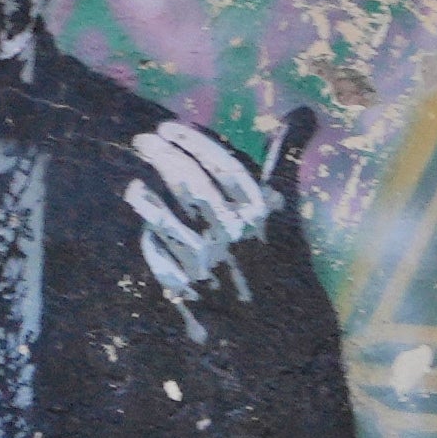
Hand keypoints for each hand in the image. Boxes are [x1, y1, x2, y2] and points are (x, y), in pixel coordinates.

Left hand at [126, 121, 278, 314]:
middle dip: (164, 158)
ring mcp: (211, 263)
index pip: (224, 166)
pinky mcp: (192, 291)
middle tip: (142, 140)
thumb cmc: (282, 260)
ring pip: (171, 223)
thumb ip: (284, 161)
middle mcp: (236, 233)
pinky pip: (164, 262)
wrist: (282, 325)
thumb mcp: (286, 210)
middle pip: (192, 186)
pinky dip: (153, 244)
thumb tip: (302, 112)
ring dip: (149, 202)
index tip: (169, 125)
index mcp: (261, 211)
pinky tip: (146, 231)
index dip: (194, 142)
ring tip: (134, 185)